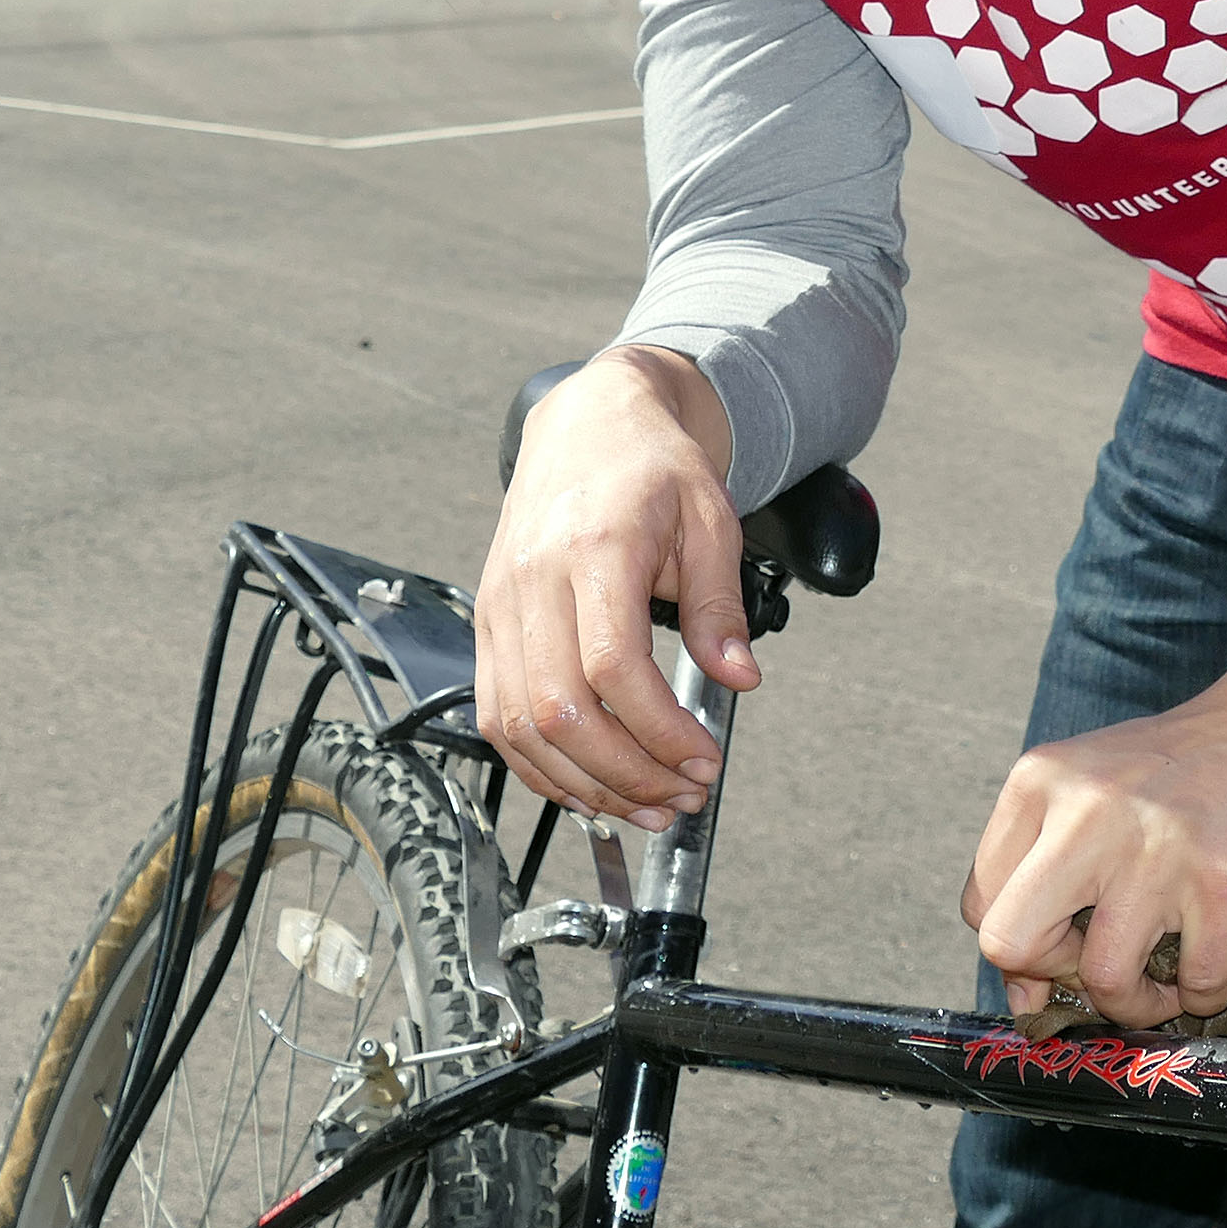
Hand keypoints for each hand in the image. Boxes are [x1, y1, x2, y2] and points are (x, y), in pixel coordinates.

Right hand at [476, 349, 754, 832]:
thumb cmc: (649, 466)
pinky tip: (591, 784)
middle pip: (560, 710)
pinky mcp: (488, 625)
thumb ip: (720, 605)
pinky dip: (540, 765)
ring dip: (585, 783)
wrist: (588, 425)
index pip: (612, 666)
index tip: (703, 758)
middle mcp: (533, 581)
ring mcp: (501, 606)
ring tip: (647, 803)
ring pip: (520, 725)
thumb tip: (739, 678)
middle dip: (627, 772)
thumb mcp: (710, 520)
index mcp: (594, 548)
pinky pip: (497, 715)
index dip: (659, 730)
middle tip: (682, 795)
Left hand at [959, 697, 1226, 1029]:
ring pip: (1105, 979)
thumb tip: (1024, 998)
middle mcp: (1086, 812)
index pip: (981, 908)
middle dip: (1054, 978)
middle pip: (1012, 942)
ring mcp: (1156, 848)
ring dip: (1135, 1002)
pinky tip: (1207, 969)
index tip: (1061, 951)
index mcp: (1038, 784)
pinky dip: (1202, 996)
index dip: (1022, 949)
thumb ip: (1036, 879)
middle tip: (1097, 968)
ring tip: (1159, 982)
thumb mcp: (1080, 795)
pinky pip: (1196, 983)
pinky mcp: (1222, 881)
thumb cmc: (1168, 775)